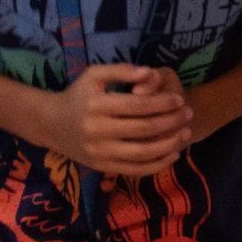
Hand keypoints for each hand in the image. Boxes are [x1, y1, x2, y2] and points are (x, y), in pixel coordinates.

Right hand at [41, 63, 192, 176]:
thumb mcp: (94, 75)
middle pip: (143, 130)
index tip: (179, 99)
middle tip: (188, 114)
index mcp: (97, 106)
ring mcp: (100, 153)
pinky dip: (156, 165)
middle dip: (171, 122)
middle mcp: (98, 131)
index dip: (162, 103)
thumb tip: (149, 72)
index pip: (138, 106)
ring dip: (169, 145)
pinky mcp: (102, 168)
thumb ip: (122, 70)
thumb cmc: (78, 95)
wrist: (52, 124)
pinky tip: (172, 155)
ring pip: (142, 154)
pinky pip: (134, 170)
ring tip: (185, 135)